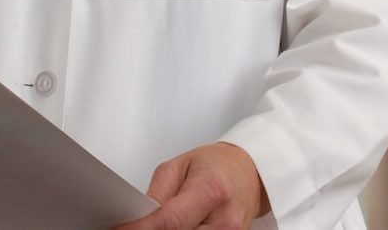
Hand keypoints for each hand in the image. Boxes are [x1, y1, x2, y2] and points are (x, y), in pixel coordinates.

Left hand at [112, 142, 267, 229]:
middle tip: (138, 226)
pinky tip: (180, 228)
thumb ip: (158, 193)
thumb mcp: (180, 165)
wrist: (249, 172)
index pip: (170, 222)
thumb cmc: (217, 164)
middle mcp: (224, 220)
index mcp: (211, 190)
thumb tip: (138, 218)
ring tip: (159, 224)